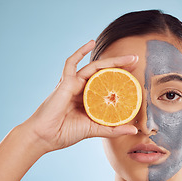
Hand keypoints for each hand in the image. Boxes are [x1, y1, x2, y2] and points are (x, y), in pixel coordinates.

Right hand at [22, 40, 138, 152]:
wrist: (45, 137)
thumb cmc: (66, 133)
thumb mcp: (95, 130)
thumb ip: (114, 129)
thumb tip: (135, 130)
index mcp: (90, 99)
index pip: (109, 85)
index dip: (122, 79)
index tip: (136, 76)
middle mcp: (83, 89)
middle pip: (105, 73)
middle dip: (121, 66)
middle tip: (136, 61)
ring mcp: (74, 84)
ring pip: (95, 67)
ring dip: (112, 60)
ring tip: (128, 57)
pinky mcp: (65, 82)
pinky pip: (71, 63)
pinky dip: (80, 52)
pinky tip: (90, 43)